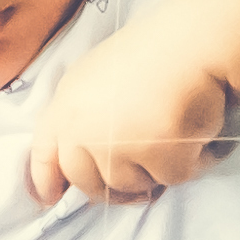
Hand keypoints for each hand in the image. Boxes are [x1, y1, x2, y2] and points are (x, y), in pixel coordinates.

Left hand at [21, 24, 232, 204]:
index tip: (51, 197)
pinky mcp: (155, 156)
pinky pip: (172, 178)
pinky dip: (188, 161)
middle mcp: (82, 130)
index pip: (45, 155)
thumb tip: (84, 159)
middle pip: (88, 183)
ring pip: (132, 185)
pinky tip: (195, 131)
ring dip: (154, 169)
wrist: (193, 41)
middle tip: (141, 168)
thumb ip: (82, 118)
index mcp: (65, 106)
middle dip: (113, 185)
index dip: (46, 180)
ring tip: (172, 131)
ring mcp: (117, 146)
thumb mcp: (95, 79)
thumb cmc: (150, 54)